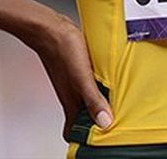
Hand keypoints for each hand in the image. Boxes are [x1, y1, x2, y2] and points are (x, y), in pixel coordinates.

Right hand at [24, 14, 112, 141]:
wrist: (50, 28)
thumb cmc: (62, 49)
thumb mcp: (82, 77)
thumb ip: (93, 100)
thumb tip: (105, 121)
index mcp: (71, 102)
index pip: (74, 131)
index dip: (86, 138)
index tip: (103, 136)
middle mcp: (71, 96)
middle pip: (84, 117)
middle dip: (98, 120)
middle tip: (116, 117)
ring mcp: (73, 83)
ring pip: (87, 101)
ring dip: (100, 102)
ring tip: (116, 100)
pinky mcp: (76, 71)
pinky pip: (89, 85)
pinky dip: (99, 86)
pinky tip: (109, 79)